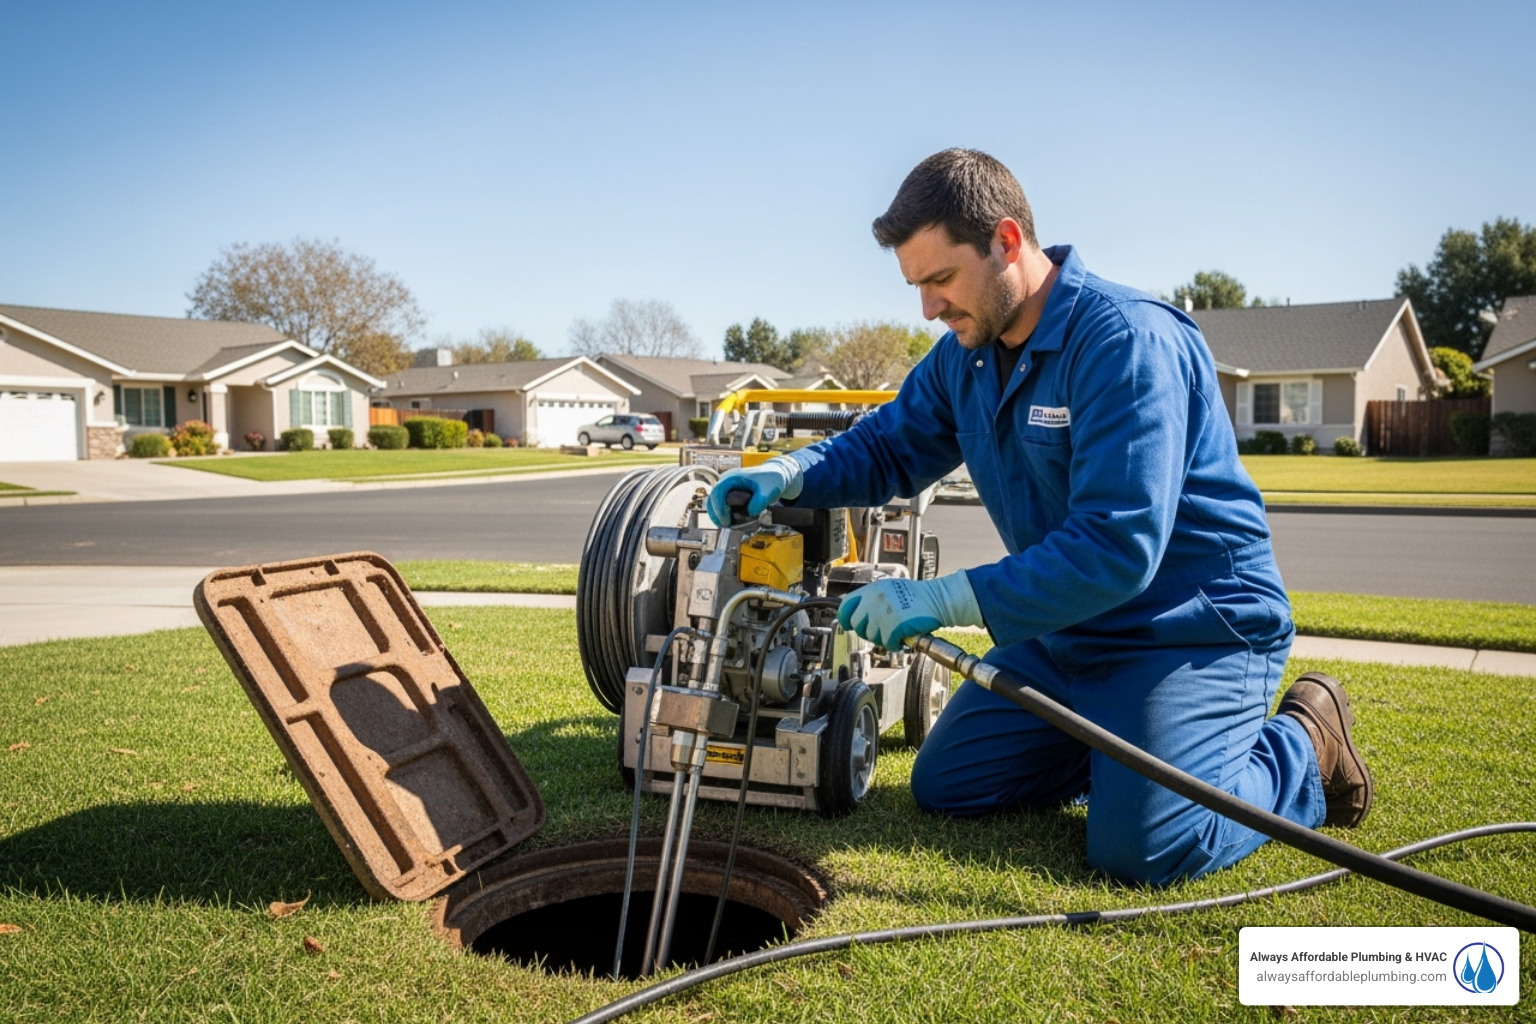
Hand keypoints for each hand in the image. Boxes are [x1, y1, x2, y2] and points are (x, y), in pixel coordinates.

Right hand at [706, 459, 803, 526]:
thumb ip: (760, 500)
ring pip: (714, 502)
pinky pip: (720, 504)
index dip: (719, 508)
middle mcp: (726, 480)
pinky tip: (730, 522)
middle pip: (713, 498)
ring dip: (718, 514)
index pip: (718, 492)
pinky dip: (723, 513)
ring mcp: (726, 487)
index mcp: (733, 477)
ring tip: (727, 525)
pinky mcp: (729, 493)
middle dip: (716, 513)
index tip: (726, 521)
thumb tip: (750, 512)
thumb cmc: (772, 480)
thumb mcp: (769, 490)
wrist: (774, 475)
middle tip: (725, 525)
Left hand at [837, 571, 984, 648]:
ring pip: (872, 636)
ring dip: (883, 637)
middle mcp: (874, 600)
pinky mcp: (894, 627)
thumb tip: (855, 614)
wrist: (939, 599)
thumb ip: (871, 599)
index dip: (846, 618)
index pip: (846, 606)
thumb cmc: (917, 596)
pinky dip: (894, 644)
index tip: (849, 624)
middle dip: (867, 630)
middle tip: (881, 630)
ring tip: (896, 631)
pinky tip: (902, 638)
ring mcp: (883, 614)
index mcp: (872, 589)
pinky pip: (887, 643)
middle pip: (856, 624)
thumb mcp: (889, 589)